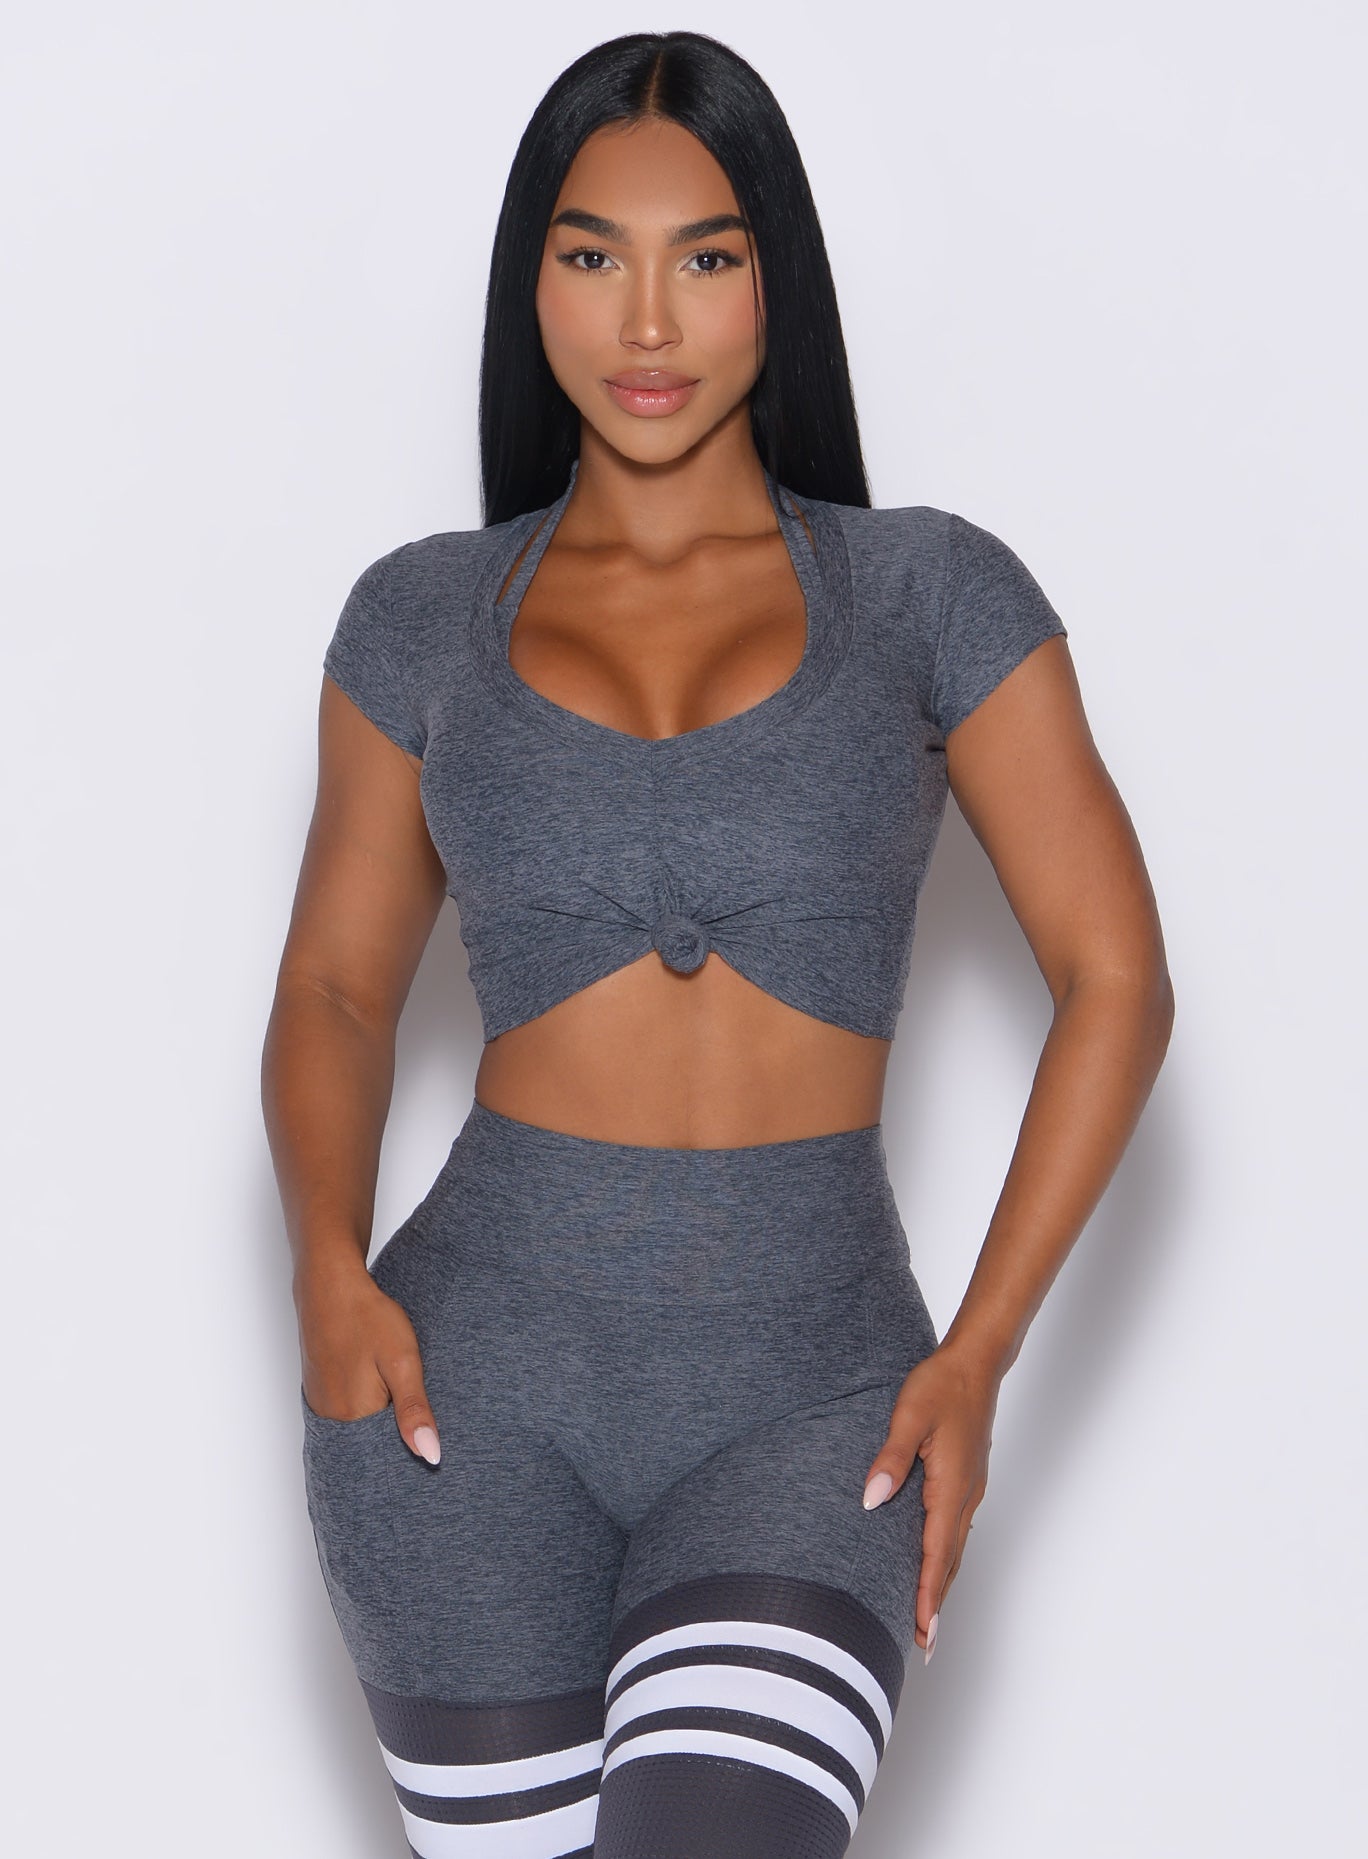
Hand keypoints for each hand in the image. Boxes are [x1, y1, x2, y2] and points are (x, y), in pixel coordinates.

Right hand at [296, 1262, 440, 1463]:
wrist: (331, 1283)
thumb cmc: (368, 1318)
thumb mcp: (403, 1362)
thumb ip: (414, 1411)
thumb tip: (430, 1456)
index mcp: (354, 1416)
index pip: (389, 1450)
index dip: (410, 1437)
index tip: (426, 1420)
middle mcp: (332, 1416)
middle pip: (372, 1438)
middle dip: (395, 1425)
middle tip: (408, 1389)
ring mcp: (321, 1402)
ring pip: (360, 1421)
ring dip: (380, 1409)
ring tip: (391, 1380)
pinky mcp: (318, 1387)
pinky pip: (345, 1407)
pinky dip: (364, 1398)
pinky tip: (374, 1375)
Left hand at [860, 1340, 1001, 1661]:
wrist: (974, 1364)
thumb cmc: (940, 1386)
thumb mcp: (908, 1416)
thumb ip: (889, 1458)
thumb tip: (871, 1500)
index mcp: (951, 1486)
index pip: (936, 1554)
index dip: (927, 1596)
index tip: (924, 1633)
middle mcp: (964, 1496)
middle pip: (950, 1562)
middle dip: (936, 1605)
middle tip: (925, 1646)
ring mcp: (969, 1490)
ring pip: (954, 1549)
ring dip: (941, 1584)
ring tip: (927, 1620)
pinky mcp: (966, 1481)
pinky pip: (955, 1531)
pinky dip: (945, 1558)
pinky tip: (934, 1564)